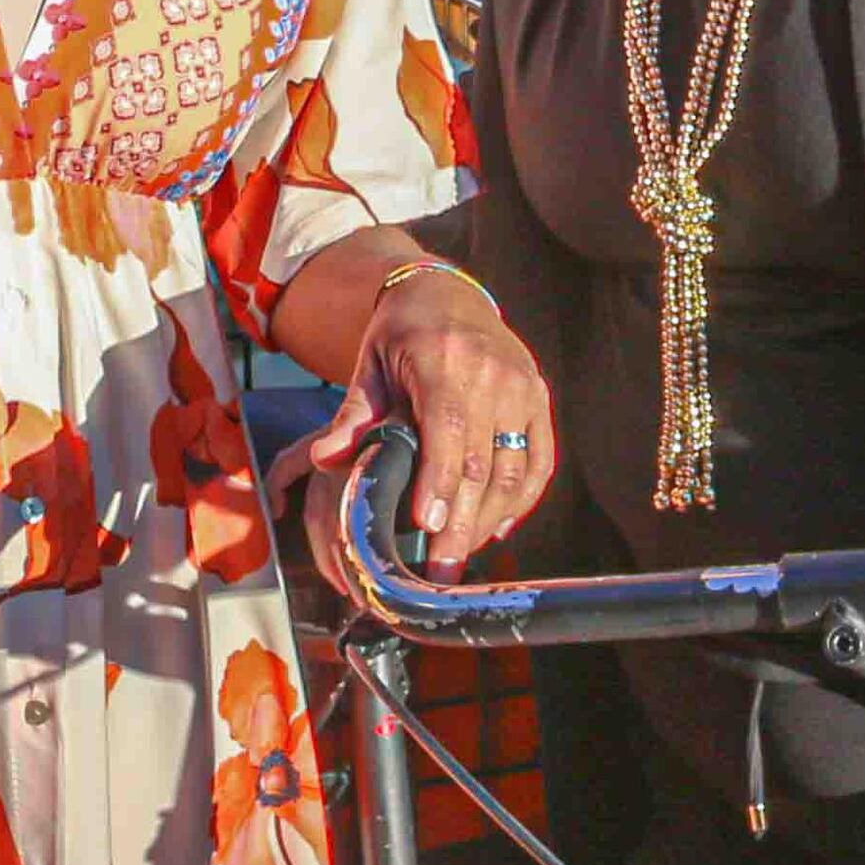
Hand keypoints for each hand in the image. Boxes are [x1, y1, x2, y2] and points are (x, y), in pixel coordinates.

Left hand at [318, 270, 555, 560]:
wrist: (448, 294)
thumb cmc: (400, 334)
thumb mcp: (370, 365)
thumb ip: (352, 416)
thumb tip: (325, 460)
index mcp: (444, 360)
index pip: (447, 429)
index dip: (440, 481)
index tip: (428, 526)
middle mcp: (493, 373)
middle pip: (482, 462)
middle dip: (462, 522)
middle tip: (441, 570)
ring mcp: (523, 387)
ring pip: (515, 469)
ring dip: (491, 521)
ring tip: (462, 558)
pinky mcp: (539, 399)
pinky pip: (539, 461)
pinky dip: (522, 501)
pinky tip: (496, 529)